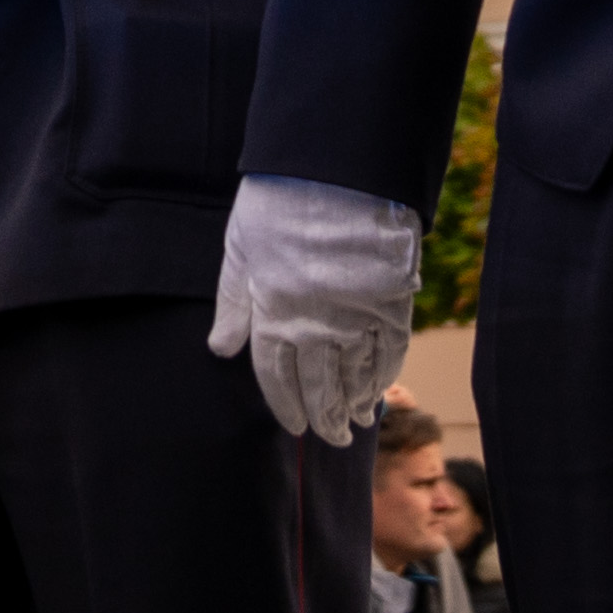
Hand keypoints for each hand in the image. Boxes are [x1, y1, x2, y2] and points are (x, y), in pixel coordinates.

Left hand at [201, 174, 423, 443]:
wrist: (335, 174)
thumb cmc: (278, 204)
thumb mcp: (239, 250)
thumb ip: (232, 303)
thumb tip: (220, 349)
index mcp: (273, 316)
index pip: (276, 377)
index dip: (285, 404)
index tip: (293, 425)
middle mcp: (313, 328)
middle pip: (317, 387)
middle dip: (322, 418)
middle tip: (331, 439)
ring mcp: (355, 319)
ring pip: (353, 378)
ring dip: (353, 406)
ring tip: (354, 425)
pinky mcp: (391, 305)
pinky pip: (389, 354)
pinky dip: (384, 377)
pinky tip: (381, 392)